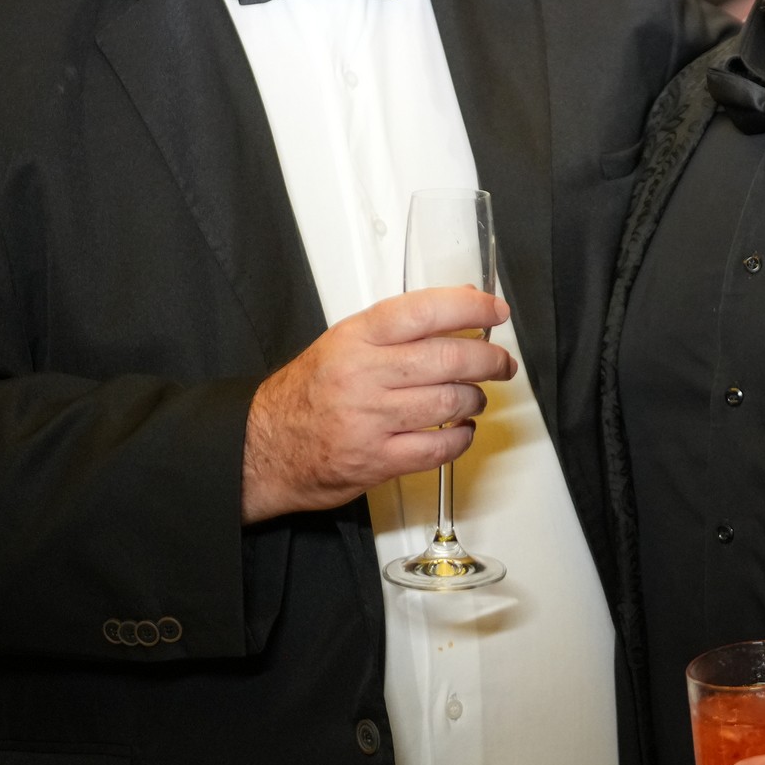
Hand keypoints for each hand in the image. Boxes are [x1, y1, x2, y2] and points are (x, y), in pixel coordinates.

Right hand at [240, 287, 514, 522]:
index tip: (496, 310)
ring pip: (450, 402)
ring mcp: (372, 420)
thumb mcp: (343, 343)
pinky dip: (462, 438)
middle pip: (448, 358)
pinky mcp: (378, 460)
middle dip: (488, 359)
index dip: (470, 306)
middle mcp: (364, 375)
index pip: (425, 311)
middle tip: (501, 362)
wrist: (262, 448)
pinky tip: (462, 430)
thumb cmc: (306, 394)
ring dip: (475, 399)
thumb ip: (399, 326)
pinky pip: (439, 448)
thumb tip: (459, 303)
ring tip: (474, 397)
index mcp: (356, 339)